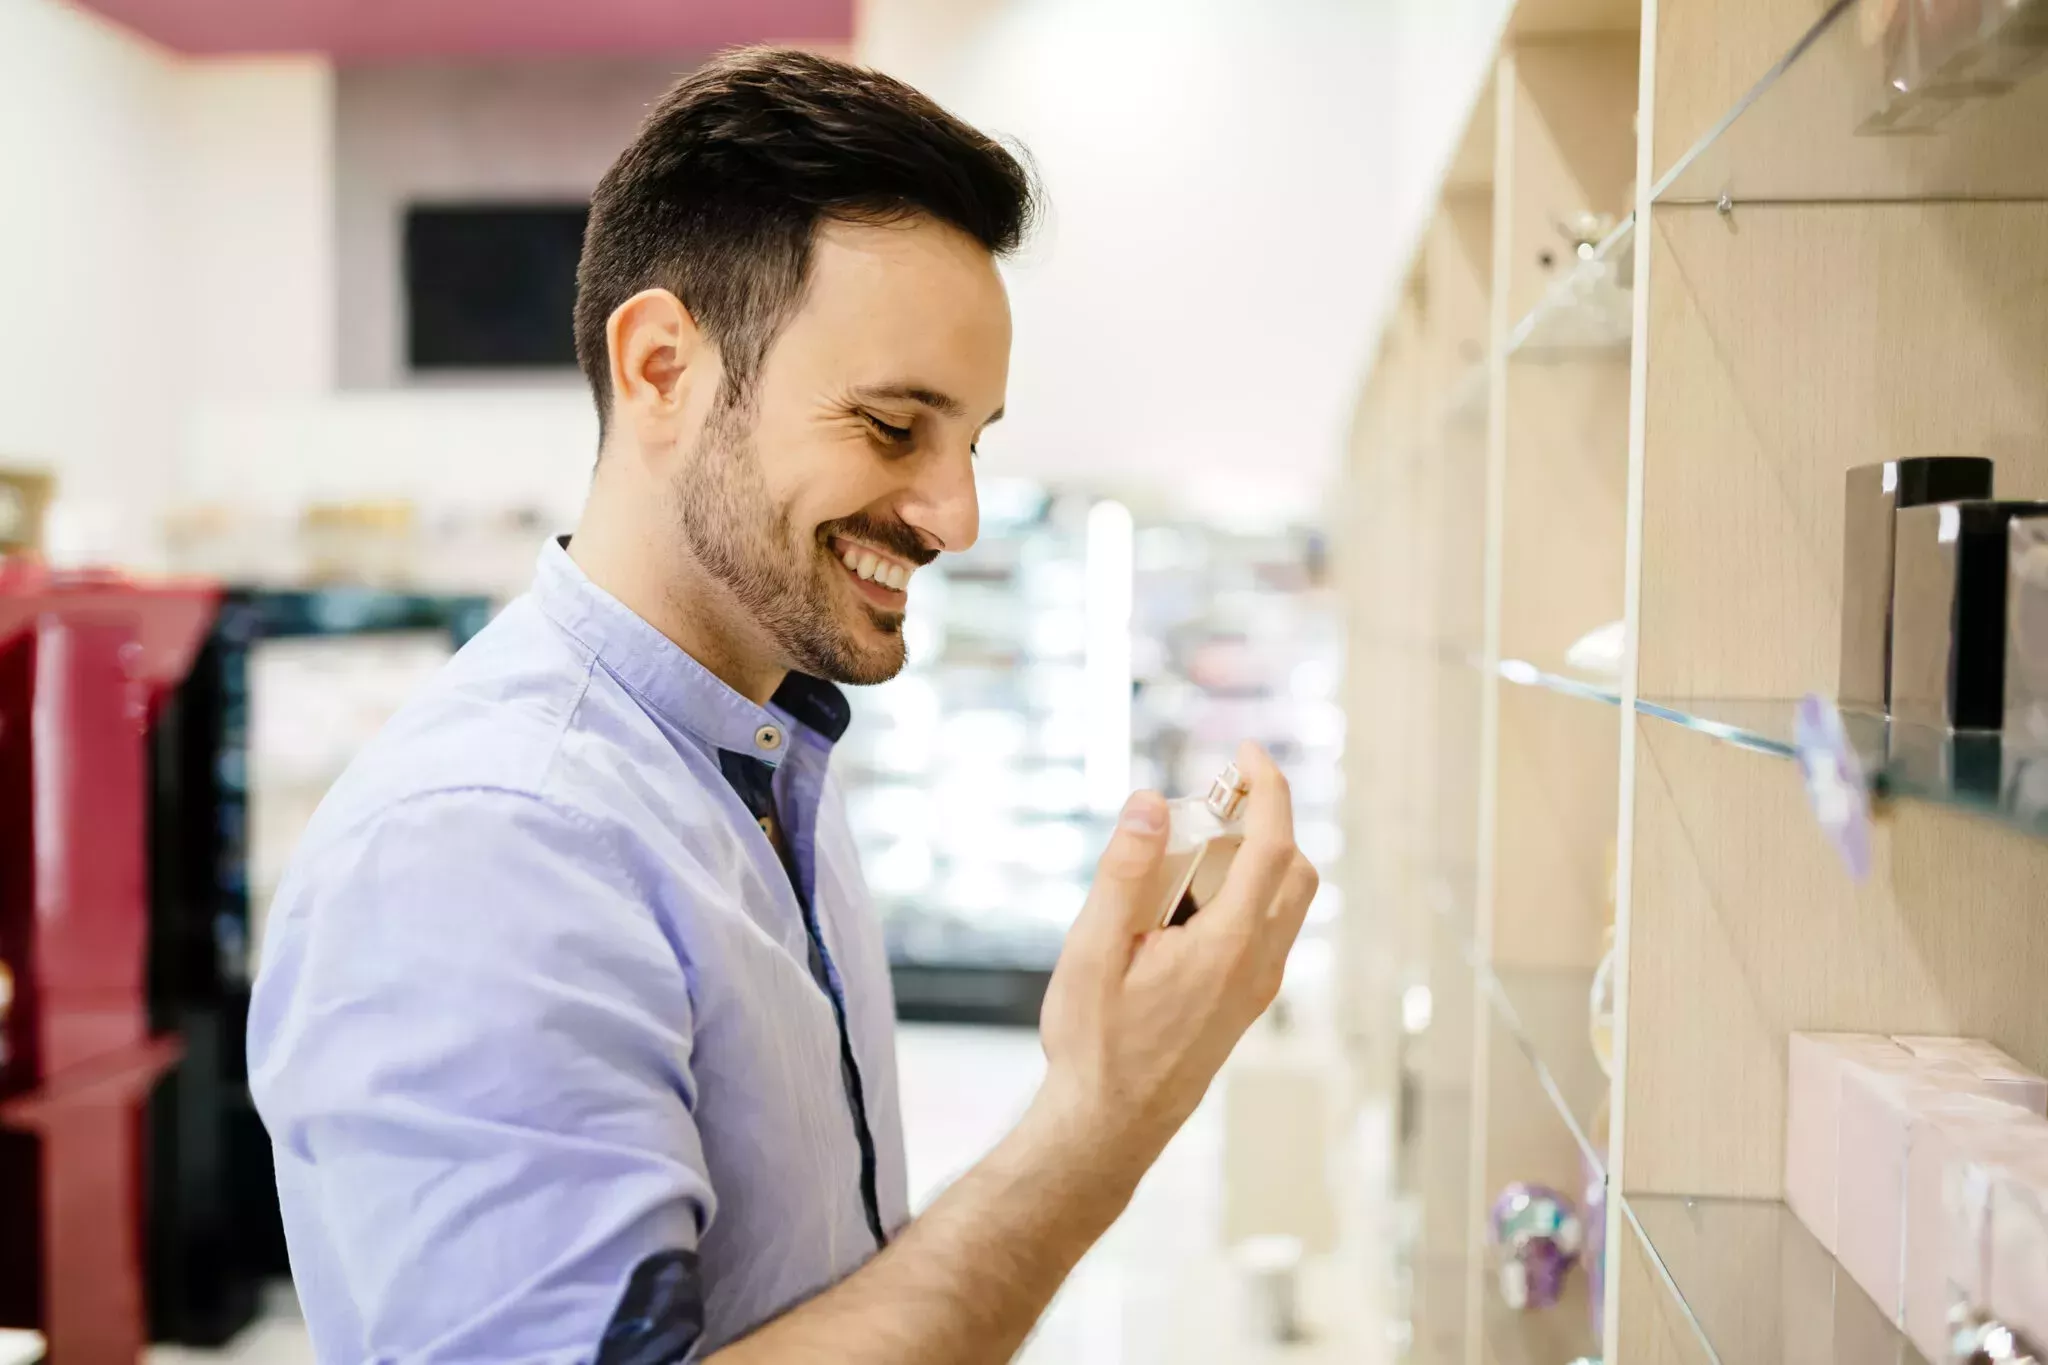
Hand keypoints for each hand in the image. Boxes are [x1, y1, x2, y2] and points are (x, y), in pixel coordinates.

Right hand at [1026, 742, 1318, 1195]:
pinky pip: (1265, 931)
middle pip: (1293, 870)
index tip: (1246, 753)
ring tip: (1183, 856)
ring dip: (1253, 861)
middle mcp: (1258, 965)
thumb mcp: (1093, 949)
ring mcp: (1256, 989)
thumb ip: (1125, 871)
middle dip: (1264, 821)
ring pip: (1284, 903)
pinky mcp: (1244, 1004)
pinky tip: (1179, 908)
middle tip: (1208, 800)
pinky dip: (1242, 896)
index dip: (1268, 788)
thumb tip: (1149, 801)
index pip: (1272, 846)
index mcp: (1228, 945)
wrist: (1108, 1125)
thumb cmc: (1094, 1043)